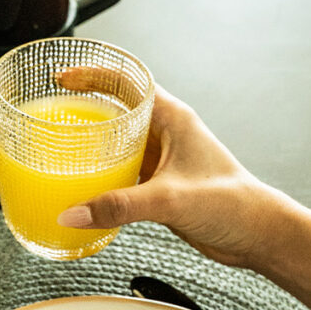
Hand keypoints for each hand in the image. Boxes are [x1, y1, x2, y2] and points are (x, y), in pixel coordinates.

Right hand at [56, 82, 289, 266]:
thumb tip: (74, 213)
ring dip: (91, 142)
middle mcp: (166, 133)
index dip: (93, 75)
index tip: (63, 77)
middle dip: (84, 106)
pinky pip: (121, 170)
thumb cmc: (234, 204)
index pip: (127, 81)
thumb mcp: (170, 199)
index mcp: (173, 118)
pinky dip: (100, 172)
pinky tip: (83, 185)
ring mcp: (161, 158)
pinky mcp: (158, 184)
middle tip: (53, 111)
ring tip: (61, 146)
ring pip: (118, 140)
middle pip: (117, 107)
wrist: (257, 235)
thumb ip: (119, 206)